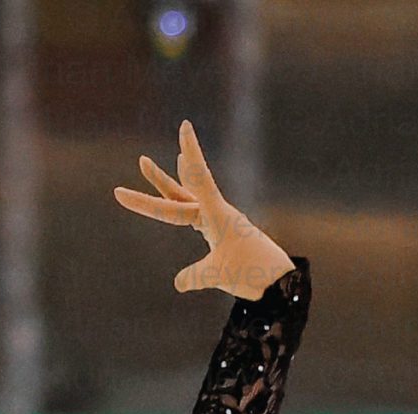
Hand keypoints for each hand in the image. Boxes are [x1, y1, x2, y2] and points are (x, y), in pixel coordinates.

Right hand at [114, 120, 293, 299]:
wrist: (276, 281)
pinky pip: (196, 213)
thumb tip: (178, 283)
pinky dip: (187, 200)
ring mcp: (218, 221)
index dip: (191, 151)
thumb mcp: (218, 275)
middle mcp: (216, 213)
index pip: (199, 177)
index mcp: (217, 214)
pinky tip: (184, 194)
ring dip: (168, 184)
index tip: (185, 126)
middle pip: (179, 195)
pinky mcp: (220, 233)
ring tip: (149, 165)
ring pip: (185, 200)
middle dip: (158, 181)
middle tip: (141, 160)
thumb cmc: (250, 272)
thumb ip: (194, 276)